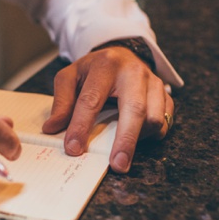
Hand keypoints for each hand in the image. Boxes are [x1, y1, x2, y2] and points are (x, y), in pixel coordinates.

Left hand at [42, 46, 173, 172]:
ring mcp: (154, 83)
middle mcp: (134, 73)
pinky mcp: (165, 94)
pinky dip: (152, 135)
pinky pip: (165, 121)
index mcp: (106, 66)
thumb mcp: (70, 77)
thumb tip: (52, 128)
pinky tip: (137, 138)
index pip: (92, 100)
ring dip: (139, 139)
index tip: (74, 148)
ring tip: (122, 150)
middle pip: (134, 109)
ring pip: (154, 118)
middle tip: (117, 165)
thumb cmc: (94, 70)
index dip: (81, 126)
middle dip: (125, 141)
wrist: (121, 54)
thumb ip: (61, 102)